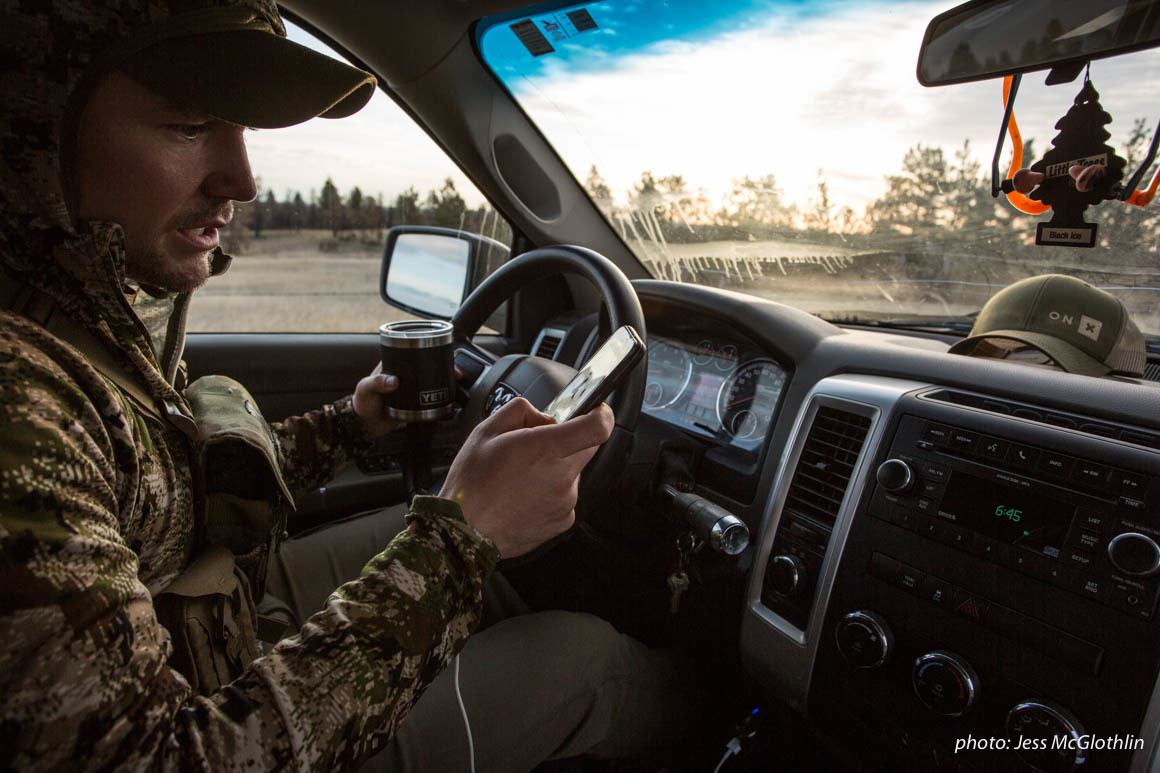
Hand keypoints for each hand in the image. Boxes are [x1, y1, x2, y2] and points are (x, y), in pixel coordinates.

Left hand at [352, 363, 465, 437]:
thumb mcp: (366, 389)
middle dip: (442, 365)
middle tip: (454, 369)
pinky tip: (451, 395)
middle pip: (426, 365)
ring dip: (444, 379)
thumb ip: (377, 383)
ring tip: (456, 379)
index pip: (411, 352)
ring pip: (431, 379)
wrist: (364, 426)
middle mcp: (403, 375)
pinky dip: (441, 395)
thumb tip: (394, 380)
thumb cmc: (361, 404)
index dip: (426, 350)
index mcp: (392, 365)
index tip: (439, 352)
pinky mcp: (414, 402)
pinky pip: (430, 396)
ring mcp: (410, 388)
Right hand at [438, 397, 613, 557]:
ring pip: (573, 472)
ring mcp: (565, 502)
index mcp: (546, 450)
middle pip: (587, 447)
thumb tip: (542, 416)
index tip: (594, 411)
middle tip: (535, 447)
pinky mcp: (563, 521)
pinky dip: (551, 492)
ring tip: (521, 477)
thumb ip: (520, 411)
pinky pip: (565, 496)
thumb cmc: (471, 484)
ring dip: (556, 468)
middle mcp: (562, 477)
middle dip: (567, 441)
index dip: (600, 414)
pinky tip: (524, 496)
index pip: (598, 427)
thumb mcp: (486, 431)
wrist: (463, 532)